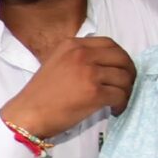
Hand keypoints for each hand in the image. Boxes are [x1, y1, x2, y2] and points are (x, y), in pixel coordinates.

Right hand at [1, 35, 136, 140]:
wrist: (27, 113)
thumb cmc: (40, 94)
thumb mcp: (56, 62)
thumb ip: (78, 58)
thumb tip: (105, 64)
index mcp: (72, 45)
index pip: (109, 44)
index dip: (120, 57)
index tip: (120, 69)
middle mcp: (81, 54)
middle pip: (121, 58)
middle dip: (130, 72)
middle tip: (126, 85)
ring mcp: (89, 73)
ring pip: (124, 78)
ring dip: (126, 91)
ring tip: (119, 100)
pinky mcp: (94, 93)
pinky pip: (121, 95)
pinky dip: (122, 103)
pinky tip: (115, 109)